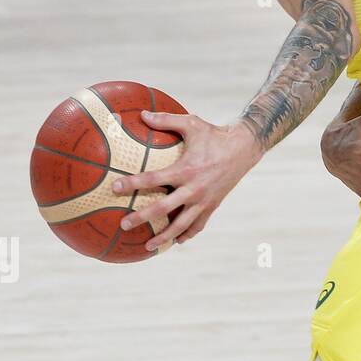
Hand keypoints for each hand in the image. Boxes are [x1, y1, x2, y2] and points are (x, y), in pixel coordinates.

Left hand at [112, 111, 262, 250]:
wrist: (244, 148)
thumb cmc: (215, 135)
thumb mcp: (192, 123)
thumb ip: (166, 120)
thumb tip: (142, 114)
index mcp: (186, 169)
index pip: (154, 179)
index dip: (133, 183)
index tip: (116, 187)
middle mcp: (194, 188)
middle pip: (164, 208)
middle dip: (142, 217)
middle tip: (124, 224)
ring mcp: (204, 200)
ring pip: (182, 224)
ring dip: (164, 236)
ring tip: (148, 246)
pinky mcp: (213, 205)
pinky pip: (198, 225)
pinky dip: (187, 234)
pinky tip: (177, 240)